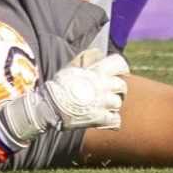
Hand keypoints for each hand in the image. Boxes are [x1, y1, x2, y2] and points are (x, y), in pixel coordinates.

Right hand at [0, 50, 128, 155]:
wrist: (50, 107)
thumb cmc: (59, 85)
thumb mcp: (72, 68)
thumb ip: (86, 58)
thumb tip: (99, 52)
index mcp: (97, 71)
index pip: (120, 64)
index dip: (122, 69)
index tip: (119, 74)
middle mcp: (103, 86)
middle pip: (122, 86)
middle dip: (117, 90)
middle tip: (109, 93)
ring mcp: (103, 103)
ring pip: (118, 103)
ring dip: (112, 105)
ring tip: (102, 107)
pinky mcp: (101, 118)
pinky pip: (116, 120)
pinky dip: (112, 120)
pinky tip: (104, 119)